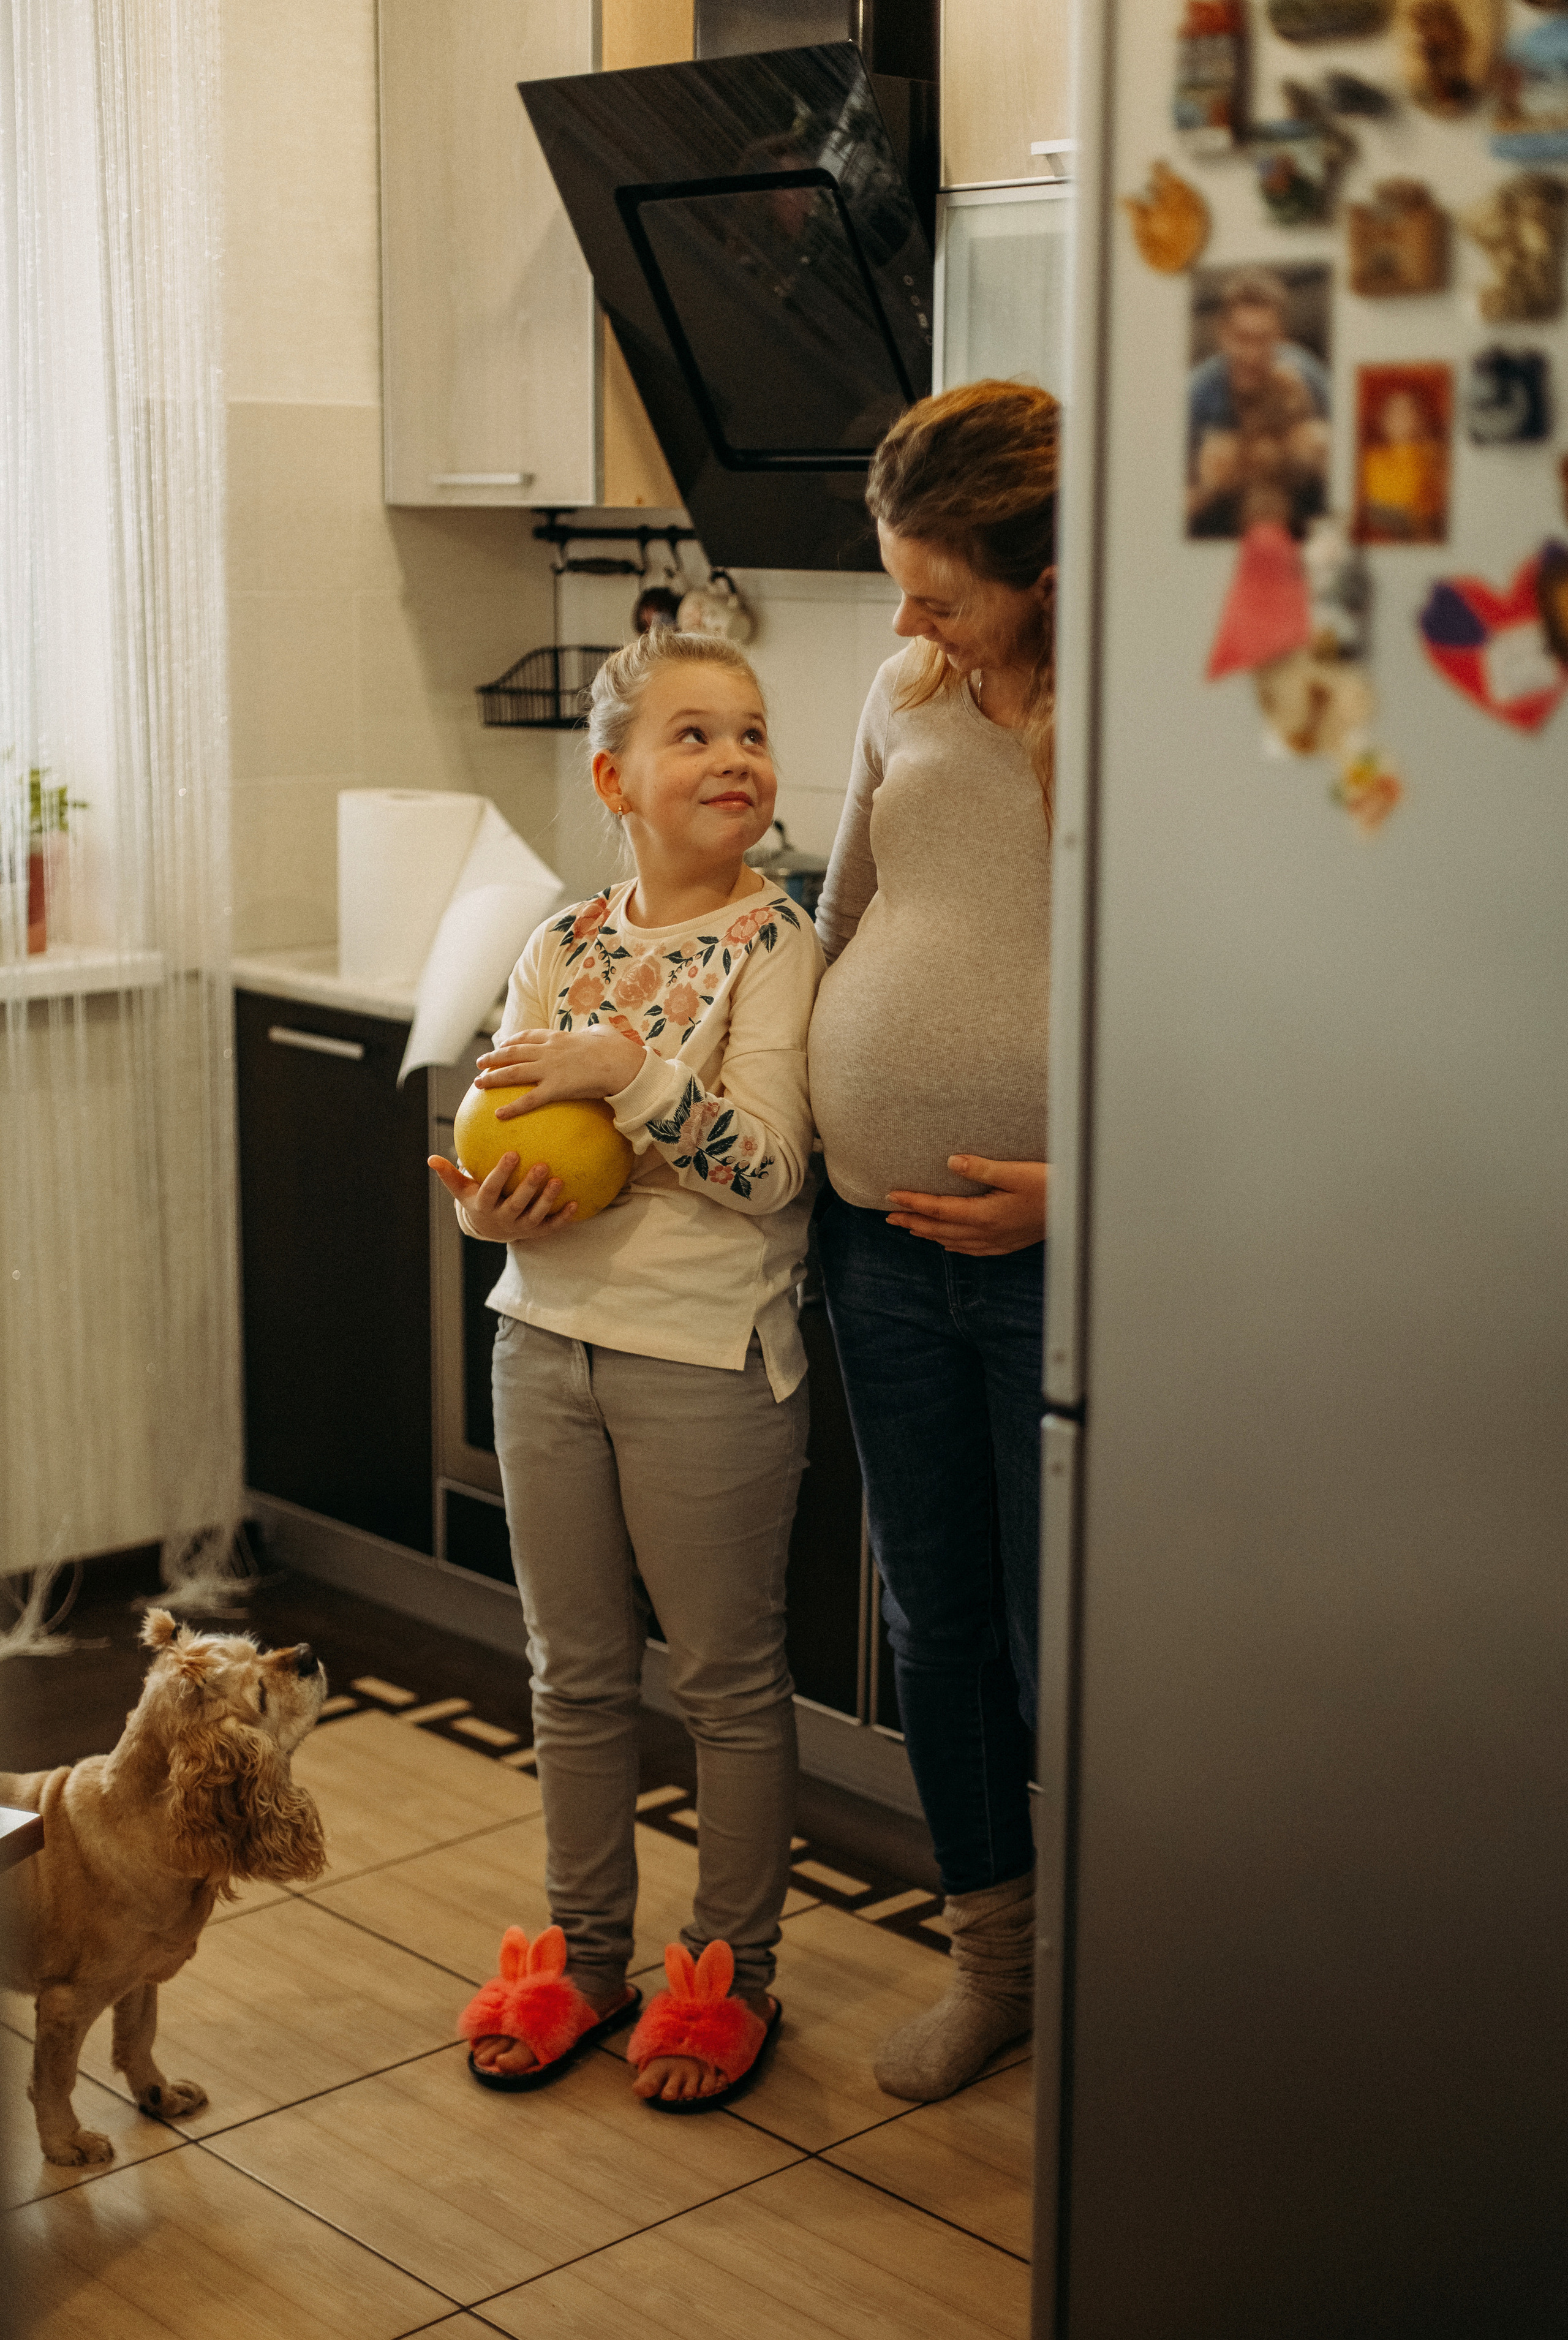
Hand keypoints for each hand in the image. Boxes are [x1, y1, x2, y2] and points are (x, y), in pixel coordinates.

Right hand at [428, 1152, 578, 1243]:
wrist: (490, 1230)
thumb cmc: (477, 1199)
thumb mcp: (462, 1190)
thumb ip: (449, 1175)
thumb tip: (430, 1158)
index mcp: (485, 1206)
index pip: (492, 1189)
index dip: (501, 1173)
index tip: (512, 1152)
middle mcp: (503, 1219)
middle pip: (517, 1204)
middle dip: (529, 1187)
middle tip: (542, 1165)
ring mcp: (521, 1228)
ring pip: (536, 1215)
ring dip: (548, 1200)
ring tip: (559, 1181)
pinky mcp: (537, 1233)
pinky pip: (552, 1226)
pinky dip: (563, 1217)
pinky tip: (575, 1202)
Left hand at [473, 1026, 644, 1116]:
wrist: (621, 1062)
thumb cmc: (617, 1049)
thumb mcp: (603, 1033)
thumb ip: (594, 1032)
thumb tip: (597, 1031)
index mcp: (558, 1037)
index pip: (528, 1036)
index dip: (511, 1041)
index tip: (502, 1044)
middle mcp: (548, 1050)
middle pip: (513, 1052)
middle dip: (493, 1057)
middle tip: (479, 1063)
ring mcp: (549, 1068)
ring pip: (513, 1072)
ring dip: (492, 1077)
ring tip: (477, 1083)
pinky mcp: (555, 1088)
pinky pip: (529, 1100)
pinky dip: (512, 1108)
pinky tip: (498, 1114)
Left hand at [886, 1157, 1046, 1256]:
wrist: (1079, 1211)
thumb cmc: (1050, 1188)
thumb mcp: (1017, 1172)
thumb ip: (982, 1169)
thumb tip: (950, 1162)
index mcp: (984, 1215)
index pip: (938, 1209)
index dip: (912, 1202)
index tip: (891, 1196)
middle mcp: (985, 1233)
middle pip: (939, 1229)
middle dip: (912, 1221)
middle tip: (888, 1217)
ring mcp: (996, 1241)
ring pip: (952, 1241)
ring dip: (928, 1233)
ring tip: (909, 1227)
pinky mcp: (1006, 1244)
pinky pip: (970, 1249)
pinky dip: (952, 1245)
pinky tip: (947, 1243)